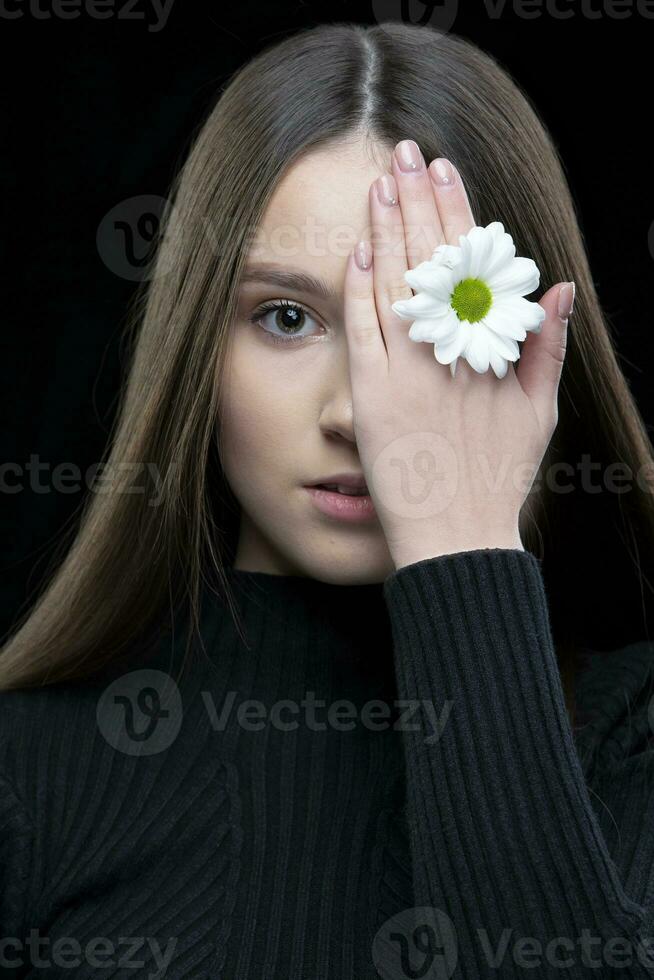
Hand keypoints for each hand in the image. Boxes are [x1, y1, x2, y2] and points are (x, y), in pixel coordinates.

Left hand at [343, 141, 571, 569]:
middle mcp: (451, 351)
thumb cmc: (498, 478)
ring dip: (388, 228)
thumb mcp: (539, 412)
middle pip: (432, 260)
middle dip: (419, 201)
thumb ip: (547, 347)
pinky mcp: (372, 395)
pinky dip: (360, 288)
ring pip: (396, 284)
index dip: (458, 214)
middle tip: (408, 153)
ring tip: (382, 181)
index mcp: (491, 349)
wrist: (456, 537)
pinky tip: (357, 248)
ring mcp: (409, 370)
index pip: (472, 263)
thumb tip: (558, 288)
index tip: (448, 172)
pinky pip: (363, 329)